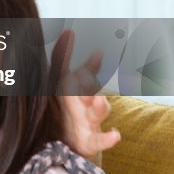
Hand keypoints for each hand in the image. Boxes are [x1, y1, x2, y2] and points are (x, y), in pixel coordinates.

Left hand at [50, 31, 120, 158]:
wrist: (69, 142)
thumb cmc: (64, 108)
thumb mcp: (58, 82)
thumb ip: (62, 58)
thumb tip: (68, 30)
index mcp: (74, 88)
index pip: (81, 71)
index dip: (88, 60)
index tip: (91, 45)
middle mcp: (84, 102)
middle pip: (89, 89)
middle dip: (89, 80)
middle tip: (86, 73)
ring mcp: (89, 121)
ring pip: (97, 112)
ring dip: (100, 106)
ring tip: (99, 99)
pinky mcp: (89, 142)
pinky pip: (99, 141)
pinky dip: (107, 139)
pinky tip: (115, 135)